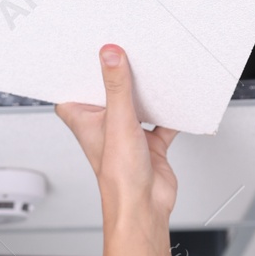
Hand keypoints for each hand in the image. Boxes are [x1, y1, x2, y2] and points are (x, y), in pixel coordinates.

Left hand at [55, 44, 178, 218]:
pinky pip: (162, 120)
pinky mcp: (150, 142)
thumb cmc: (118, 178)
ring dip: (146, 91)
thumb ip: (116, 86)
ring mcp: (128, 134)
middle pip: (110, 92)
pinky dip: (171, 111)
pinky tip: (179, 97)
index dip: (78, 70)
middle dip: (118, 75)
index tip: (88, 49)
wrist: (144, 206)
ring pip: (137, 104)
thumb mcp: (118, 121)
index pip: (75, 89)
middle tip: (126, 50)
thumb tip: (110, 55)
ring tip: (154, 67)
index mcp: (85, 121)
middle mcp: (104, 126)